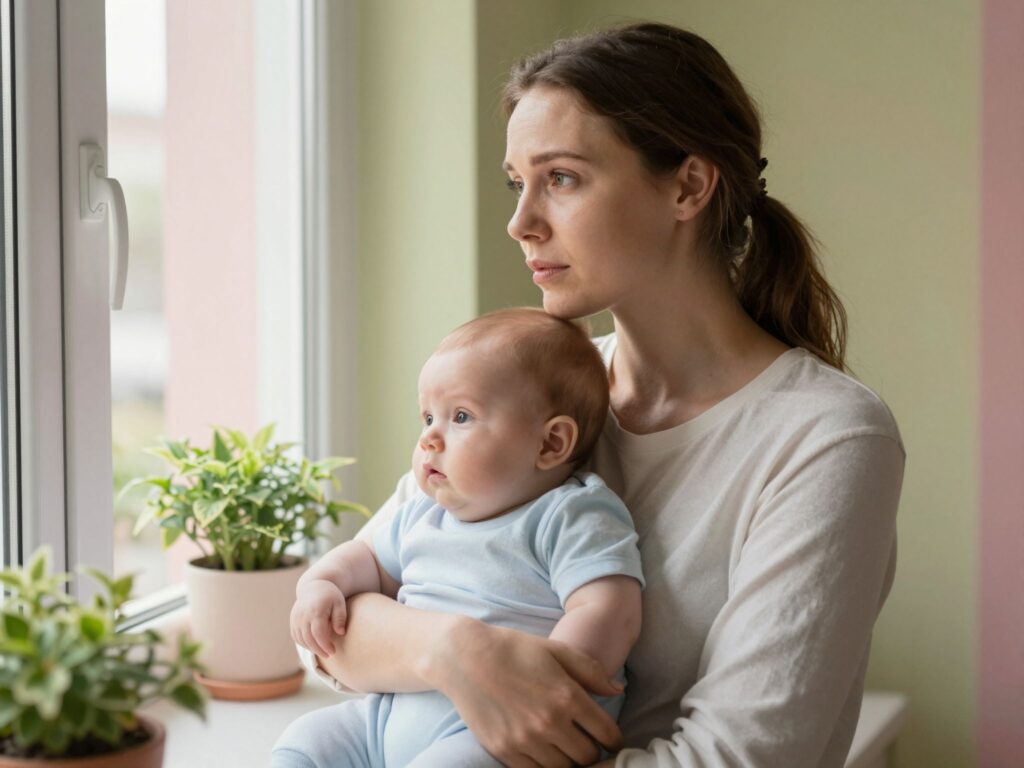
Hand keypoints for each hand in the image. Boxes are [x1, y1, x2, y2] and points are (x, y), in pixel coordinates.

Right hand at [290, 579, 346, 657]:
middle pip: (308, 638)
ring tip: (323, 651)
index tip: (333, 651)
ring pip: (301, 639)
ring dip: (311, 648)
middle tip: (329, 654)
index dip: (325, 645)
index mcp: (316, 610)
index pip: (318, 633)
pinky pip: (296, 636)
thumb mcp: (339, 603)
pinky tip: (313, 646)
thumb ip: (340, 617)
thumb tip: (341, 632)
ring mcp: (295, 617)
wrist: (314, 586)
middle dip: (319, 649)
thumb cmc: (330, 596)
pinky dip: (304, 643)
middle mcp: (303, 614)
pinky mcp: (292, 620)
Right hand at [430, 619, 623, 767]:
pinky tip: (545, 752)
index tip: (611, 739)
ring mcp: (525, 740)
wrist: (465, 657)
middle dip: (593, 752)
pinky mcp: (504, 751)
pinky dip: (544, 766)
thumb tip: (618, 689)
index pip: (607, 733)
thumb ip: (591, 671)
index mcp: (567, 696)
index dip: (614, 739)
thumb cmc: (514, 649)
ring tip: (567, 749)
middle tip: (589, 744)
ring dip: (569, 762)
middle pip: (588, 757)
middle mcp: (549, 722)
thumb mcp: (556, 650)